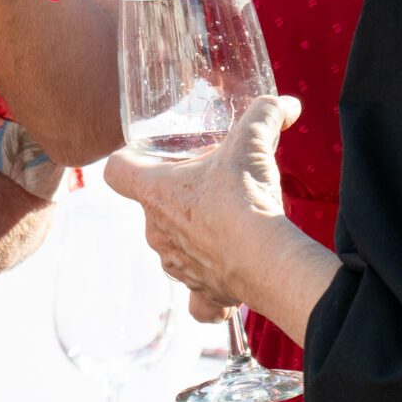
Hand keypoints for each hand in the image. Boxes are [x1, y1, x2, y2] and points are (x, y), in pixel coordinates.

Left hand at [103, 95, 301, 319]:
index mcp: (154, 192)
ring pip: (175, 249)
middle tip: (209, 186)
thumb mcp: (252, 143)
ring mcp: (175, 265)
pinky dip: (209, 291)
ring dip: (195, 238)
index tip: (146, 157)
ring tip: (228, 227)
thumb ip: (264, 115)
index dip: (127, 161)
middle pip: (152, 209)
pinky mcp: (201, 293)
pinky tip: (227, 278)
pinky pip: (197, 298)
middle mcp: (155, 232)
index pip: (115, 172)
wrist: (265, 258)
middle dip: (177, 198)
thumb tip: (285, 103)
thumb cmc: (244, 196)